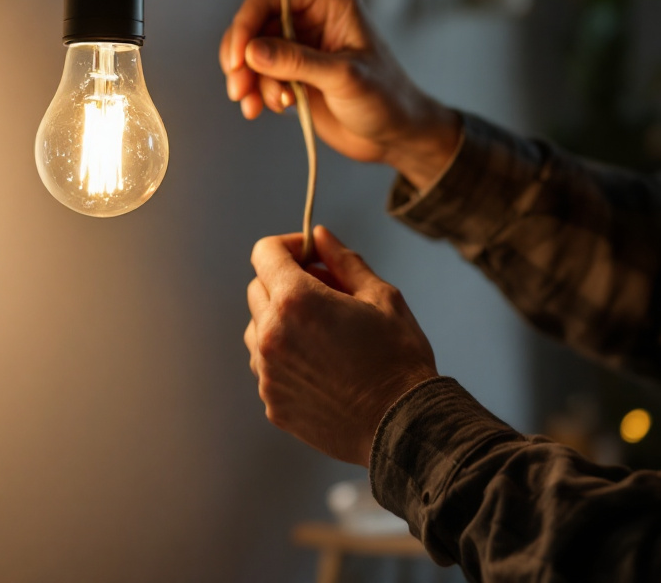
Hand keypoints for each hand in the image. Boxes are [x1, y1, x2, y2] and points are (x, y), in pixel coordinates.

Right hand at [220, 0, 460, 190]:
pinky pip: (259, 73)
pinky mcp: (293, 71)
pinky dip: (254, 91)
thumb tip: (252, 51)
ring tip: (257, 106)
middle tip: (239, 89)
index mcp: (329, 0)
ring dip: (248, 79)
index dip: (246, 23)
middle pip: (254, 23)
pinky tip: (261, 109)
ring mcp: (301, 45)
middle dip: (242, 58)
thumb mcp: (343, 77)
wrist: (396, 135)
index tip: (238, 59)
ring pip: (252, 52)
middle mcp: (311, 16)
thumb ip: (297, 62)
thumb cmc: (387, 99)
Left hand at [244, 226, 438, 465]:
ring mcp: (268, 372)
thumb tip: (319, 235)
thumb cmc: (398, 357)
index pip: (264, 252)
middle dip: (287, 282)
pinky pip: (267, 366)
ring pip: (258, 328)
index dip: (288, 246)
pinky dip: (285, 357)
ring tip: (324, 334)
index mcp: (297, 301)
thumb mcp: (381, 296)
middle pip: (258, 288)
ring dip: (281, 321)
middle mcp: (271, 334)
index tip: (311, 255)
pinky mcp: (272, 401)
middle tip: (328, 294)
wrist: (402, 426)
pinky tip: (322, 367)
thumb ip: (343, 261)